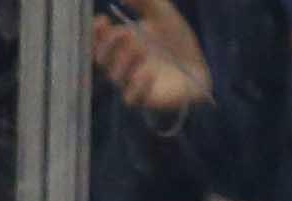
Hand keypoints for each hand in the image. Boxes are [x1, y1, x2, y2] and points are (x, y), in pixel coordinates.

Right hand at [92, 0, 212, 115]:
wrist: (197, 68)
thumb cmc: (176, 44)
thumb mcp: (163, 15)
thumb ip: (146, 3)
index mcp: (122, 46)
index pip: (99, 41)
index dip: (95, 33)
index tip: (102, 21)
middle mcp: (122, 65)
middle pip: (101, 59)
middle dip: (109, 46)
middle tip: (126, 33)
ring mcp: (130, 83)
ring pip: (115, 76)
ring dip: (125, 61)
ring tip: (141, 49)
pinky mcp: (144, 99)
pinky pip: (131, 97)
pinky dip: (138, 84)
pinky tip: (149, 72)